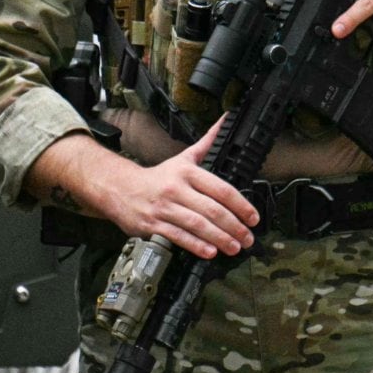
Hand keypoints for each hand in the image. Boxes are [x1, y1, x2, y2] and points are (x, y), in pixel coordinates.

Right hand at [104, 119, 259, 259]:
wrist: (119, 188)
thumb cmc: (157, 177)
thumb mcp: (183, 158)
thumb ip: (207, 143)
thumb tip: (226, 120)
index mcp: (187, 172)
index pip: (221, 189)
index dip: (240, 205)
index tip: (253, 217)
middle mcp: (176, 189)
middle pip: (212, 209)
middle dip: (234, 226)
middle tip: (248, 237)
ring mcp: (164, 208)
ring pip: (197, 224)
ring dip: (219, 238)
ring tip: (234, 247)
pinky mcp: (153, 224)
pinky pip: (178, 236)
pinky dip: (195, 245)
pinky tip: (209, 252)